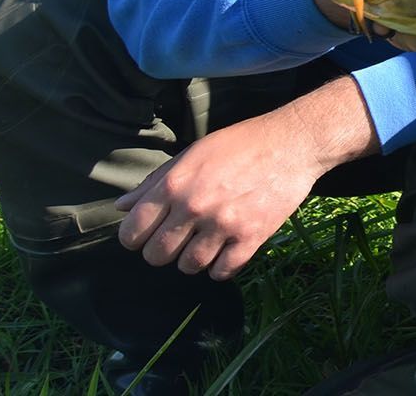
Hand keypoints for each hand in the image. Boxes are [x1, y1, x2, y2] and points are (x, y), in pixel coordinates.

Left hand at [116, 79, 376, 279]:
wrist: (294, 143)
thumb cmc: (241, 143)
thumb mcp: (193, 153)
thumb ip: (155, 182)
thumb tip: (121, 207)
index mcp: (174, 185)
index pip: (132, 233)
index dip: (136, 238)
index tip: (149, 235)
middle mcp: (194, 207)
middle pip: (157, 256)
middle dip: (164, 251)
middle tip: (180, 239)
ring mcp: (224, 224)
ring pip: (189, 267)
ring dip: (194, 259)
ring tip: (207, 243)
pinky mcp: (251, 237)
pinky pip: (222, 272)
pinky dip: (221, 267)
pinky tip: (227, 251)